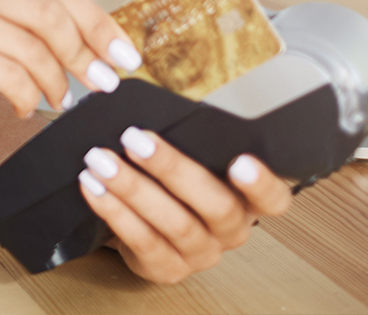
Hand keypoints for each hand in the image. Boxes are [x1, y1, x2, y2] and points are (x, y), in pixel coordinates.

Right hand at [0, 0, 143, 123]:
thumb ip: (29, 10)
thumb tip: (103, 38)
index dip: (97, 21)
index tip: (124, 53)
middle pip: (48, 15)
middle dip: (84, 55)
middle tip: (101, 83)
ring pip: (32, 50)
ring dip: (55, 83)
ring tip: (57, 98)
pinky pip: (10, 78)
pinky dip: (26, 98)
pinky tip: (20, 106)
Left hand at [77, 127, 294, 283]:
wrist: (142, 222)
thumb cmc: (170, 179)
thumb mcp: (189, 157)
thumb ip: (190, 139)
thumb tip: (159, 98)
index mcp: (247, 199)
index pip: (273, 198)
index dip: (262, 183)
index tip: (241, 160)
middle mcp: (231, 230)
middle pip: (215, 205)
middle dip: (172, 169)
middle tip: (135, 139)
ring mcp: (201, 253)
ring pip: (175, 224)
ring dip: (133, 188)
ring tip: (101, 160)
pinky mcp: (168, 269)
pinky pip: (143, 242)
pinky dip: (115, 212)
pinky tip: (93, 188)